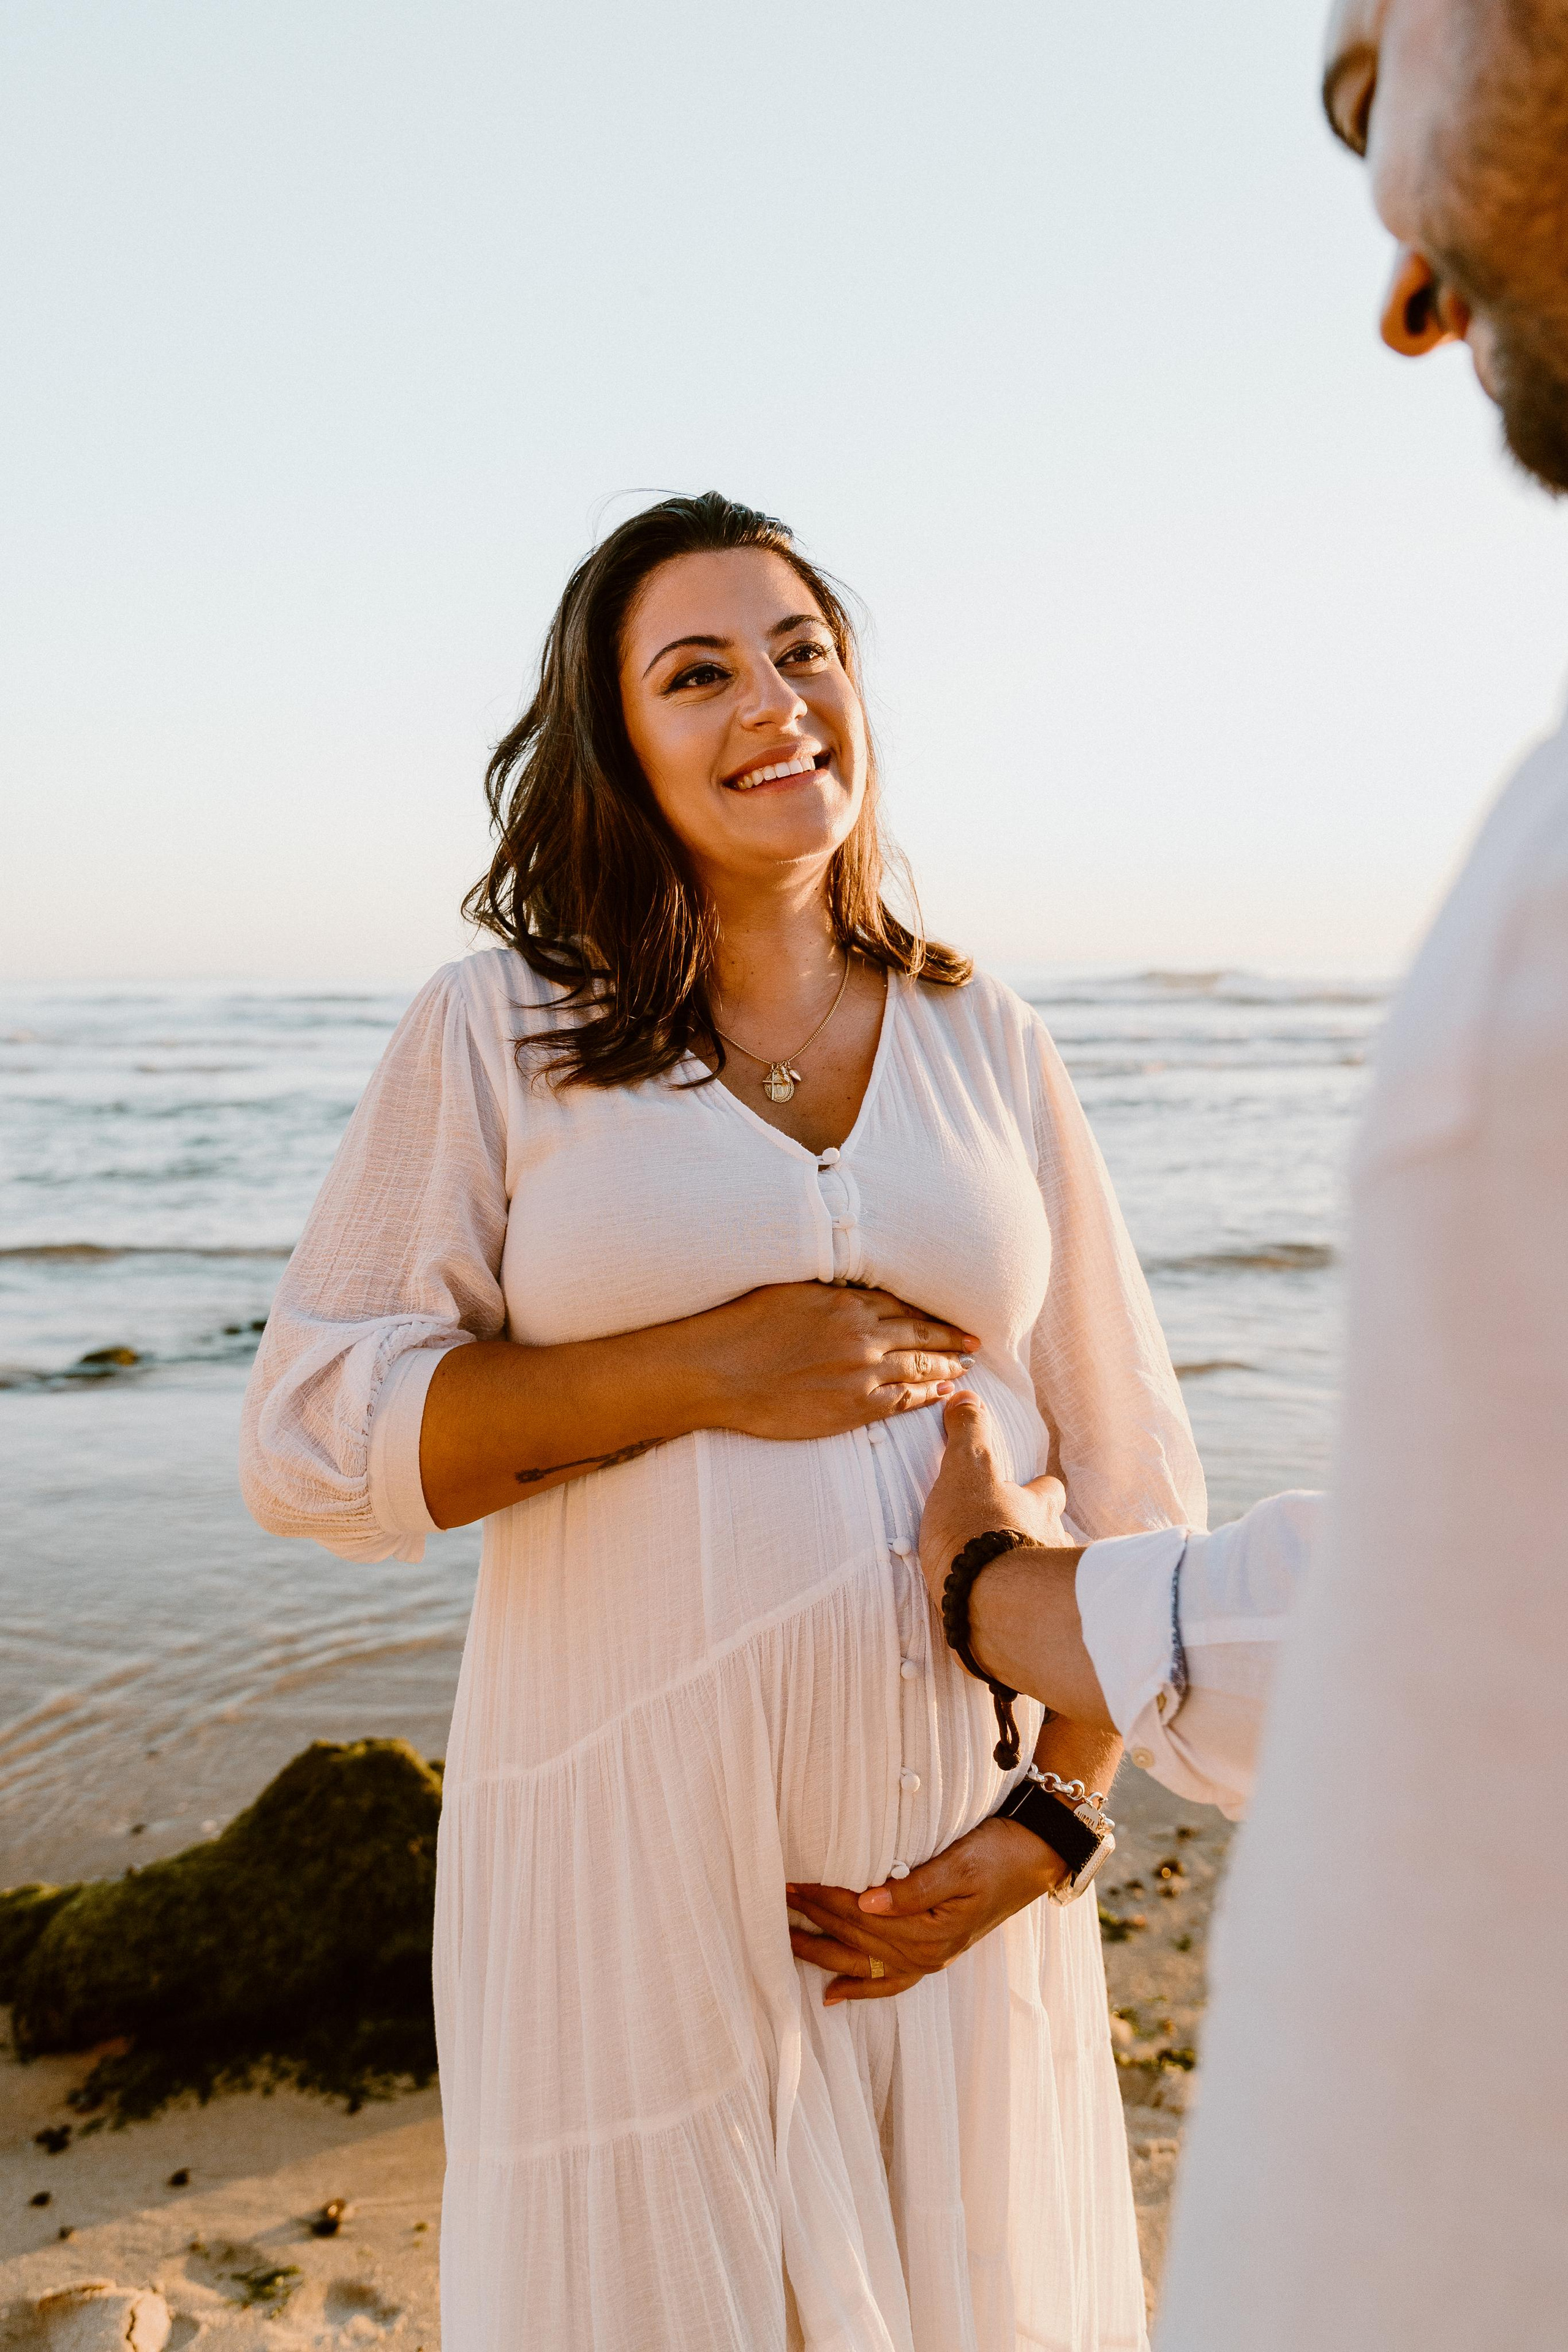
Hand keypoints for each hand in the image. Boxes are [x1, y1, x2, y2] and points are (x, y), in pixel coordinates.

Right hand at [697, 1283, 979, 1442]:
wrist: (719, 1370)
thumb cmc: (742, 1326)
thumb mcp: (789, 1290)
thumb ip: (826, 1290)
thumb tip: (847, 1288)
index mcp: (846, 1301)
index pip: (901, 1305)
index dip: (929, 1311)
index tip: (948, 1314)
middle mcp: (862, 1334)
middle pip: (920, 1333)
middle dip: (950, 1337)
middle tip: (974, 1341)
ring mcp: (861, 1371)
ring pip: (919, 1366)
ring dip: (946, 1366)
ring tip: (965, 1367)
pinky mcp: (853, 1406)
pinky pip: (903, 1400)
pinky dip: (927, 1395)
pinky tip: (943, 1393)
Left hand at [786, 1816, 1061, 2003]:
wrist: (1036, 1859)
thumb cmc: (998, 1852)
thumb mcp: (960, 1862)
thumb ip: (914, 1886)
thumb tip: (867, 1902)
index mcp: (930, 1930)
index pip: (861, 1915)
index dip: (824, 1899)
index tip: (791, 1883)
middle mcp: (928, 1954)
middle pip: (857, 1939)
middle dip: (815, 1920)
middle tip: (777, 1899)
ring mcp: (932, 1959)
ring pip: (865, 1965)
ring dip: (824, 1953)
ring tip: (786, 1940)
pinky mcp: (935, 1955)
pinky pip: (891, 1982)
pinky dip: (860, 1990)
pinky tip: (832, 1995)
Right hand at [917, 1392, 1073, 1617]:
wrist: (989, 1605)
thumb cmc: (977, 1532)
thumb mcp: (966, 1471)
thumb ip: (967, 1434)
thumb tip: (967, 1396)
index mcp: (1036, 1506)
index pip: (1049, 1490)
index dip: (1039, 1488)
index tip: (1031, 1487)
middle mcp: (1050, 1543)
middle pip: (1052, 1535)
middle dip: (1036, 1537)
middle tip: (1011, 1541)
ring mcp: (1045, 1587)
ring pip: (1045, 1576)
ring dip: (1027, 1578)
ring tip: (1001, 1586)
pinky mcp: (1031, 1626)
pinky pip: (1030, 1618)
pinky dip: (1017, 1617)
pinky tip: (997, 1621)